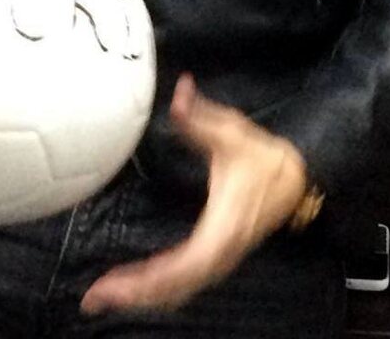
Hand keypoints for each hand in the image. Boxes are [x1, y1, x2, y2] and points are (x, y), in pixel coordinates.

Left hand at [80, 72, 309, 314]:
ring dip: (142, 296)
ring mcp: (220, 258)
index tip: (119, 283)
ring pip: (178, 290)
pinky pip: (185, 283)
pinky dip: (158, 290)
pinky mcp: (217, 257)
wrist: (296, 179)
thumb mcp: (232, 133)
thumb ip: (199, 118)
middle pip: (175, 287)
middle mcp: (221, 251)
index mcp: (224, 226)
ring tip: (102, 296)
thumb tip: (179, 92)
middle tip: (94, 297)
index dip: (151, 279)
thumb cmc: (263, 157)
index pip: (185, 263)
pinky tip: (134, 289)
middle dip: (135, 294)